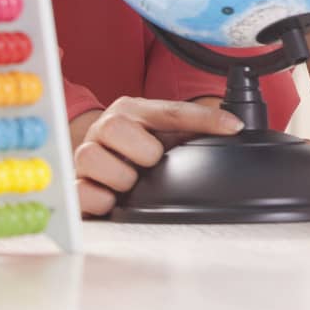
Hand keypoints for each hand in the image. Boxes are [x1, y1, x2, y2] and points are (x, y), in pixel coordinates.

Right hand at [71, 97, 242, 216]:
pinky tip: (113, 199)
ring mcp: (85, 154)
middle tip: (149, 164)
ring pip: (94, 158)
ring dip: (121, 178)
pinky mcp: (74, 184)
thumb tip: (235, 127)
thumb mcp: (164, 135)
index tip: (233, 127)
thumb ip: (192, 129)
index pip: (172, 111)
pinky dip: (103, 199)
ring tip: (131, 182)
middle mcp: (106, 127)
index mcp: (134, 110)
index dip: (205, 118)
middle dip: (141, 153)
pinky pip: (82, 191)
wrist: (98, 164)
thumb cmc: (135, 148)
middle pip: (117, 128)